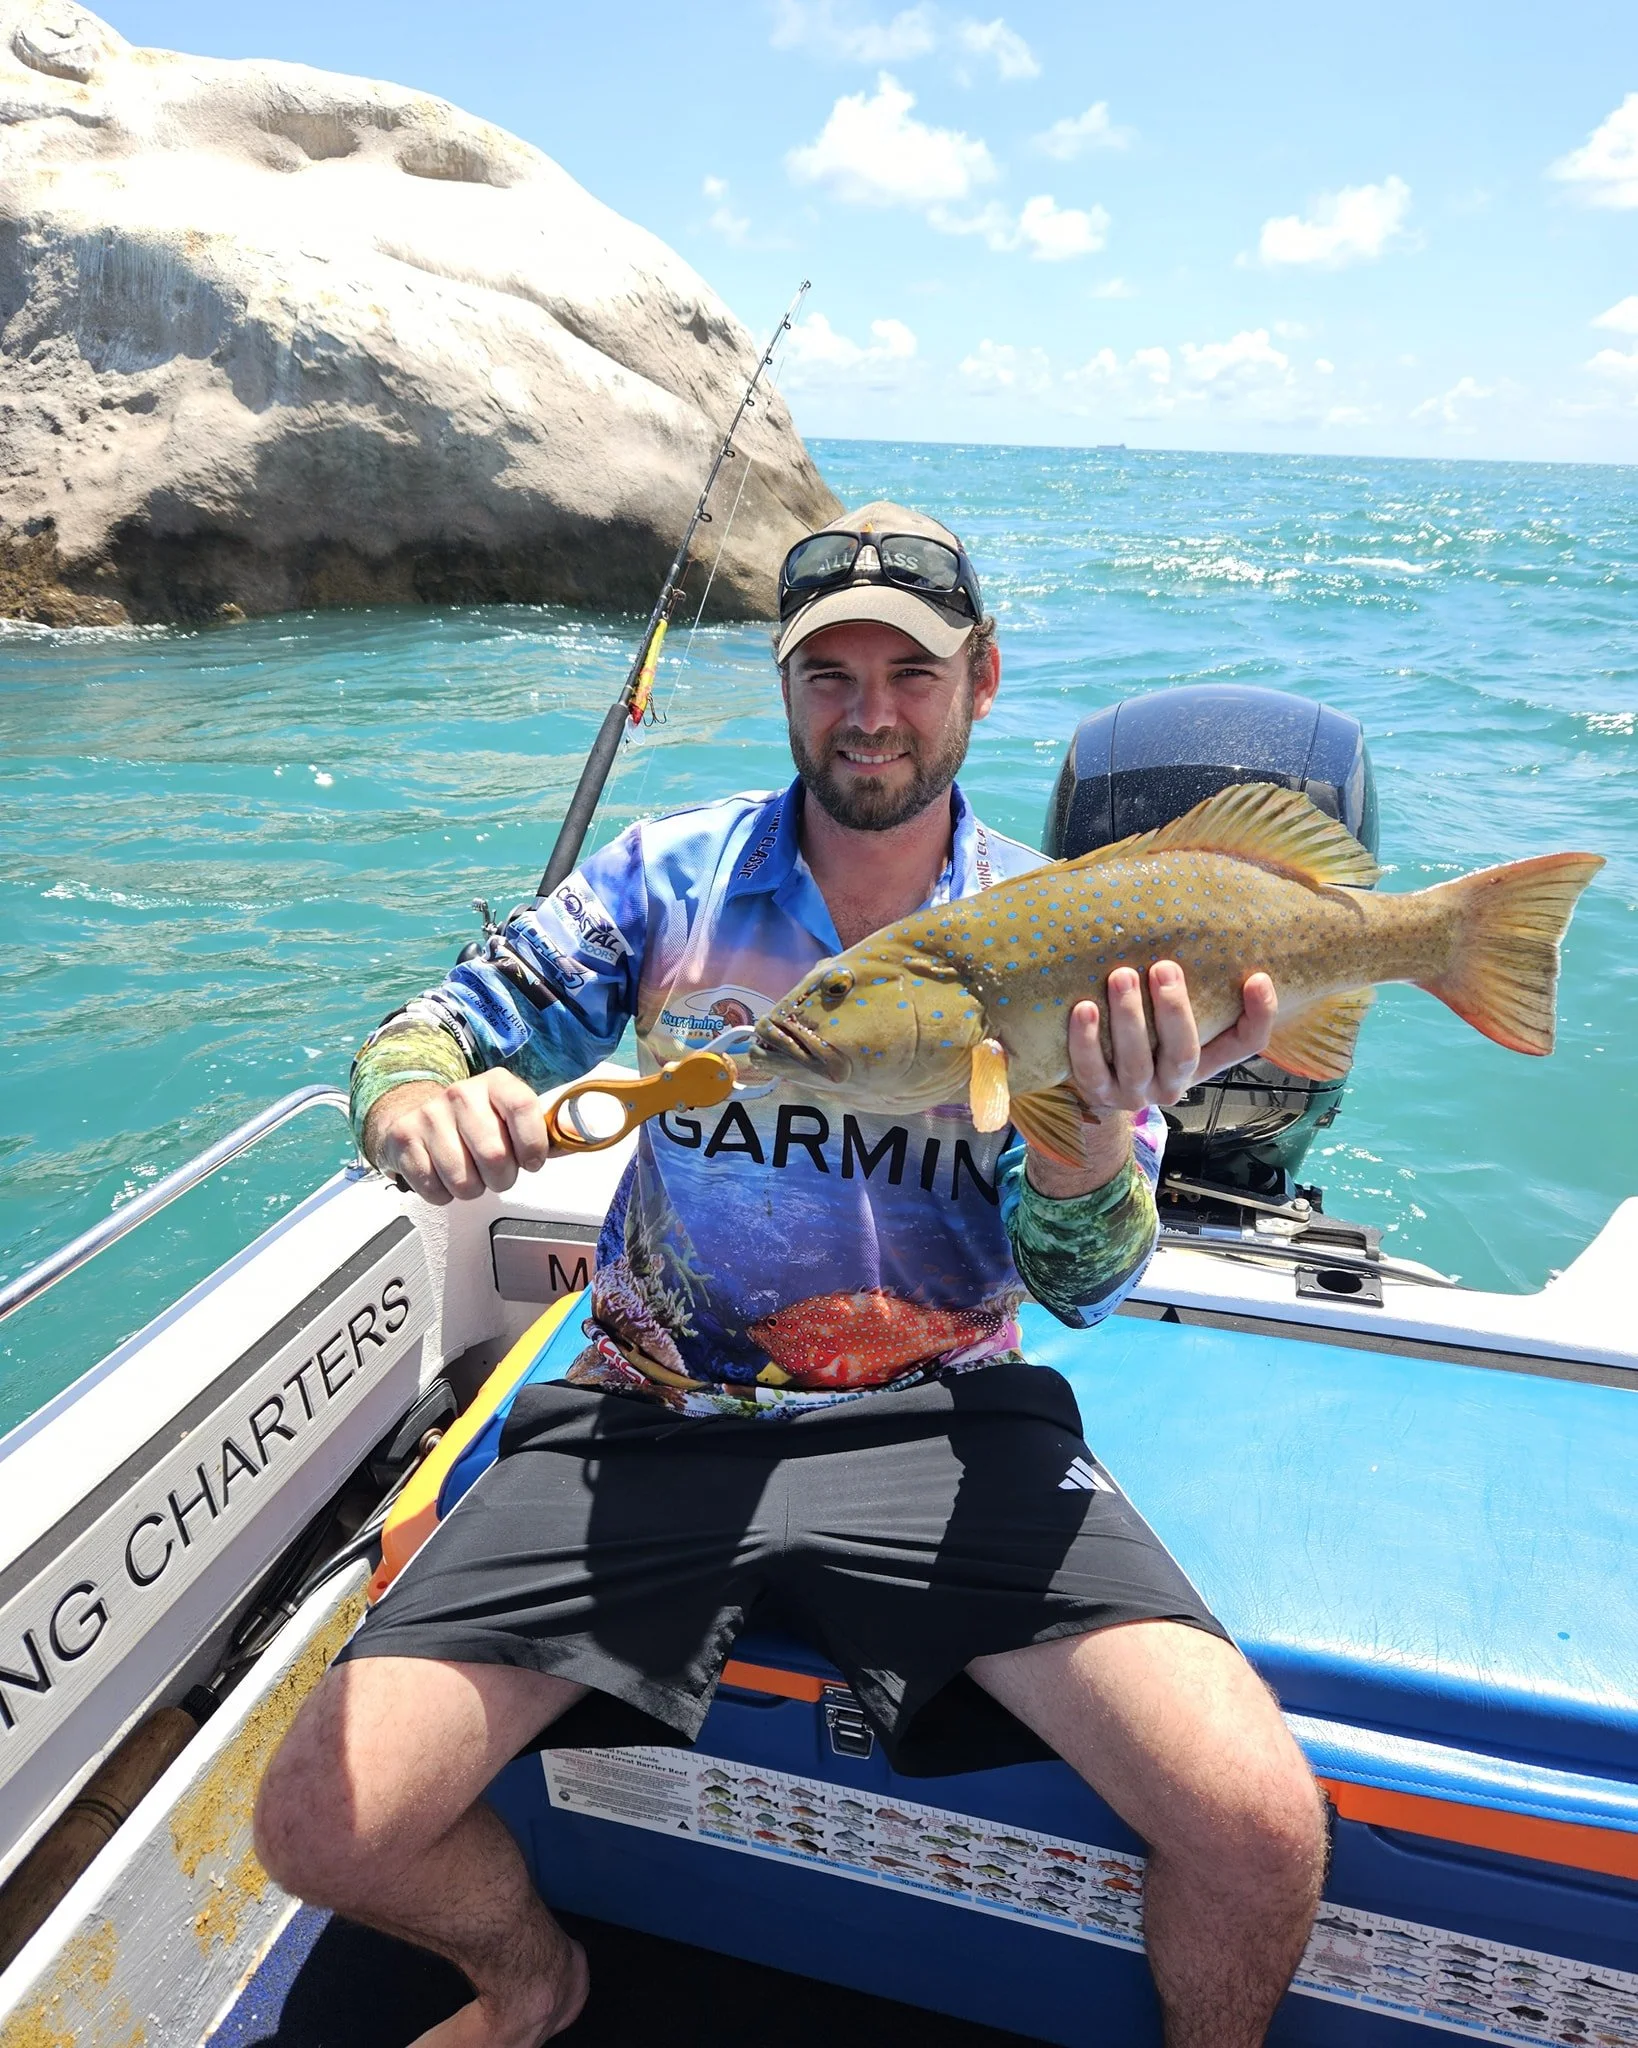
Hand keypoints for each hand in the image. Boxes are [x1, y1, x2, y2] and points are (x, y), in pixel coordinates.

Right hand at [367, 1070, 549, 1205]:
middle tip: (496, 1172)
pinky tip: (442, 1174)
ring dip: (472, 1189)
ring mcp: (429, 1115)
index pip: (523, 1107)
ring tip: (468, 1172)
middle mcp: (461, 1093)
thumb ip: (548, 1132)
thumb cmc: (475, 1124)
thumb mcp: (513, 1119)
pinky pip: (435, 1190)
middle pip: (494, 1156)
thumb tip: (586, 1137)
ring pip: (464, 1181)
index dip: (533, 1143)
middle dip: (502, 1179)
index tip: (532, 1162)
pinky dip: (443, 1194)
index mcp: (496, 1083)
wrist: (414, 1115)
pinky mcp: (404, 1139)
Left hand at [1069, 962, 1277, 1112]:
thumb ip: (1194, 988)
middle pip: (1184, 1053)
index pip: (1245, 1044)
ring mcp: (1135, 1093)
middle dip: (1174, 1010)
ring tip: (1122, 976)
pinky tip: (1084, 1008)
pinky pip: (1090, 1070)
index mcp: (1203, 1061)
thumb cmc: (1142, 1034)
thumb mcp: (1172, 1018)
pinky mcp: (1097, 1094)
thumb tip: (1201, 920)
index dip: (1260, 1016)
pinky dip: (1086, 1040)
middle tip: (1164, 967)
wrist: (1097, 1081)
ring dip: (1129, 1018)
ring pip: (1136, 1063)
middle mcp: (1174, 1083)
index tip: (1258, 978)